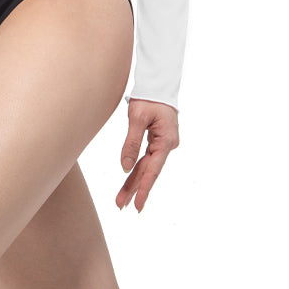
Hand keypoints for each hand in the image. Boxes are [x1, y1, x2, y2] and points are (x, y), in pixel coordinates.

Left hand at [116, 98, 179, 212]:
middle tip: (120, 205)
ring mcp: (164, 143)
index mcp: (166, 141)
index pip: (153, 170)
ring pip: (147, 166)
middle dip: (134, 188)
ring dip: (135, 181)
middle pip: (149, 171)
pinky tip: (131, 181)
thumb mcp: (137, 118)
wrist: (158, 82)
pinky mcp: (159, 140)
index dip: (144, 188)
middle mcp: (168, 145)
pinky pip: (147, 158)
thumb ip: (131, 143)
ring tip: (121, 199)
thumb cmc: (148, 97)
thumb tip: (125, 167)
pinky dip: (138, 168)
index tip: (137, 205)